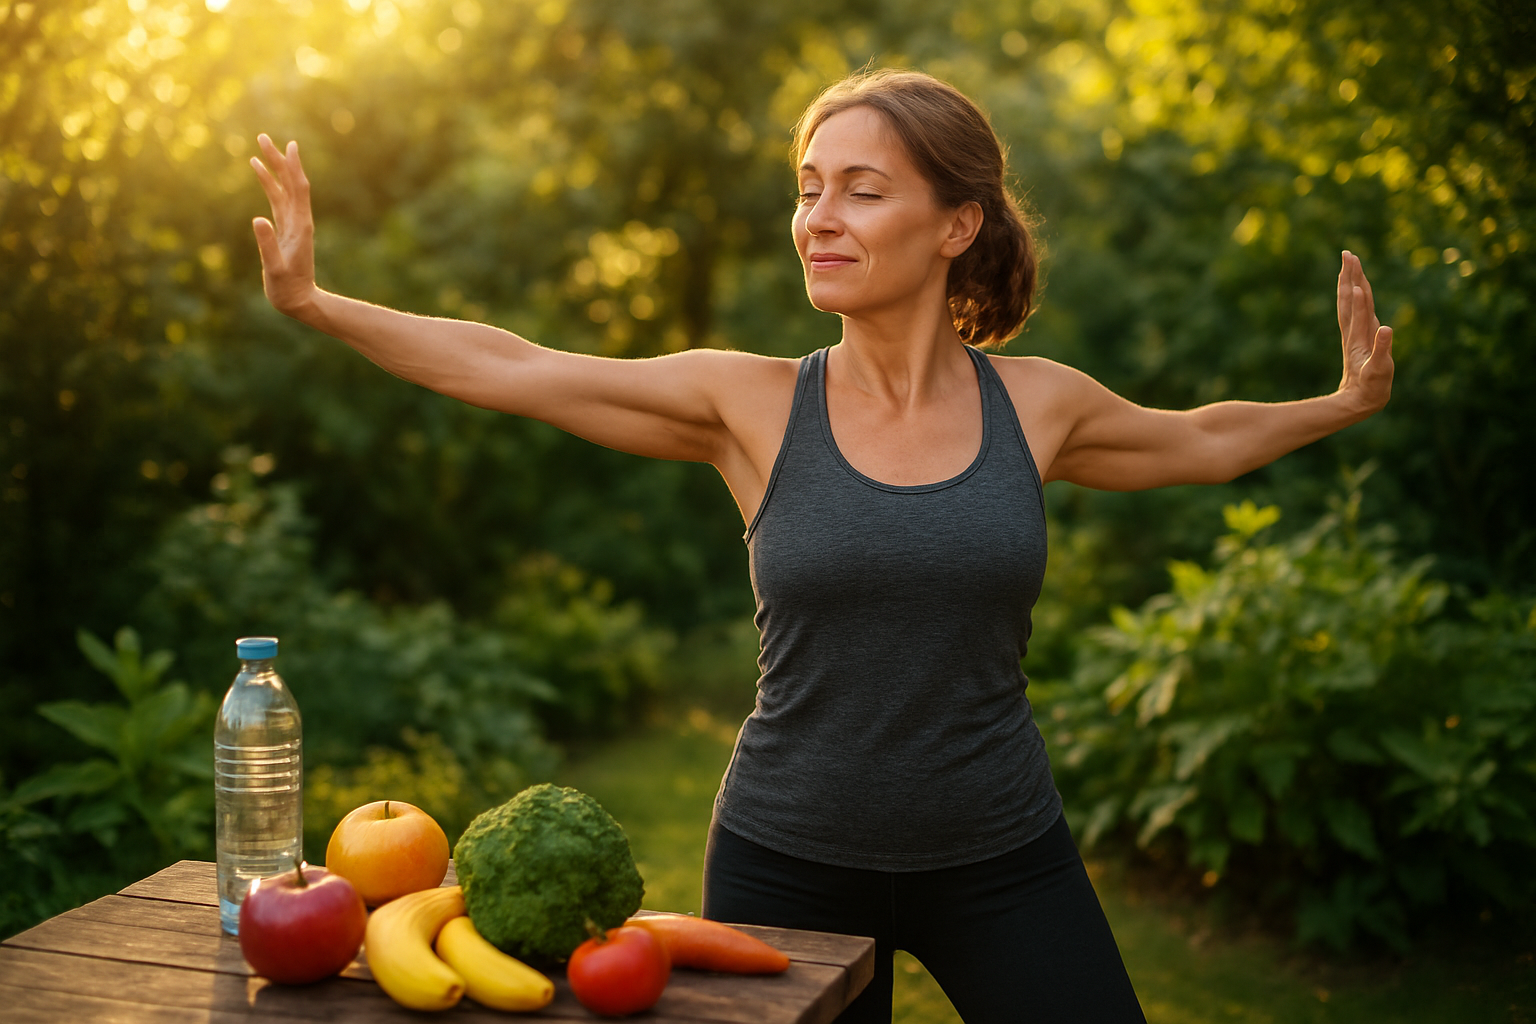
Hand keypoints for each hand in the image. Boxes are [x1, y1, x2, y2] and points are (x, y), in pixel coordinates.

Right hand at [250, 135, 318, 316]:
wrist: (298, 302)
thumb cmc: (288, 289)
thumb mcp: (276, 269)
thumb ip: (267, 245)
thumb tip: (258, 218)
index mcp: (300, 227)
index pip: (298, 190)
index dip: (293, 167)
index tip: (290, 145)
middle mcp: (299, 221)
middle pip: (290, 184)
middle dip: (278, 160)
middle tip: (263, 137)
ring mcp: (292, 224)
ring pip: (283, 190)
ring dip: (272, 169)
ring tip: (259, 149)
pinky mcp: (285, 229)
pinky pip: (277, 201)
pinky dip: (269, 185)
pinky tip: (261, 173)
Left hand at [1336, 250, 1393, 414]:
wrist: (1358, 401)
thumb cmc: (1371, 388)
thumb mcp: (1378, 370)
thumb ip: (1382, 349)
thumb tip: (1386, 328)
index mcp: (1360, 336)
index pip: (1359, 305)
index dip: (1357, 285)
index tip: (1353, 266)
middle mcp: (1355, 331)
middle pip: (1351, 298)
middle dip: (1350, 275)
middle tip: (1347, 253)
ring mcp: (1354, 334)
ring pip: (1349, 303)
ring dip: (1349, 282)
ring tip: (1348, 263)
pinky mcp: (1356, 338)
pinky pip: (1351, 312)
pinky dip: (1352, 297)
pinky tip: (1353, 289)